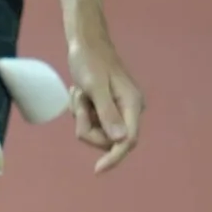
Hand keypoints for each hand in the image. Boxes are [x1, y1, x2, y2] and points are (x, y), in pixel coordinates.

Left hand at [65, 25, 143, 172]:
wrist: (84, 42)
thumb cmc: (89, 60)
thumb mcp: (95, 86)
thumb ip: (107, 113)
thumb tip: (121, 141)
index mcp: (132, 105)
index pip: (128, 141)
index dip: (114, 157)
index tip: (97, 169)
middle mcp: (129, 110)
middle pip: (107, 139)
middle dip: (88, 125)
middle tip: (81, 100)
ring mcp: (117, 109)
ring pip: (96, 131)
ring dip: (82, 115)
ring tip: (80, 92)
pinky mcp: (106, 107)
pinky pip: (90, 121)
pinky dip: (81, 110)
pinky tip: (80, 93)